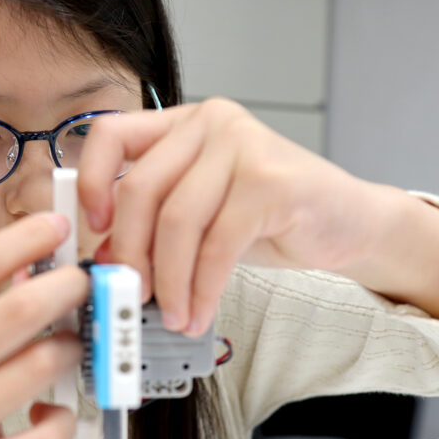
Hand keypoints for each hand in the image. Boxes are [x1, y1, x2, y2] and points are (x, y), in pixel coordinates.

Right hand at [0, 213, 88, 438]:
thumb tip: (34, 278)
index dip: (27, 237)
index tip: (57, 226)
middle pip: (20, 312)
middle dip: (69, 287)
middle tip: (84, 284)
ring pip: (42, 367)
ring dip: (71, 348)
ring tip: (66, 348)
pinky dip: (63, 419)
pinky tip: (48, 412)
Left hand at [77, 98, 375, 335]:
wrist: (348, 222)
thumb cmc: (272, 217)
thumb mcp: (202, 215)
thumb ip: (154, 224)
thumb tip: (106, 257)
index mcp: (183, 124)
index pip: (111, 134)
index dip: (90, 183)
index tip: (96, 230)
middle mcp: (210, 123)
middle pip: (140, 188)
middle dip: (130, 254)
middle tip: (132, 295)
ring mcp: (242, 146)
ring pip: (176, 221)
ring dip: (169, 282)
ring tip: (173, 315)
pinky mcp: (270, 182)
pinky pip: (216, 246)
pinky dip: (202, 289)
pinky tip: (199, 312)